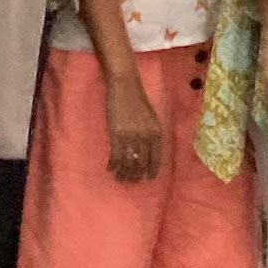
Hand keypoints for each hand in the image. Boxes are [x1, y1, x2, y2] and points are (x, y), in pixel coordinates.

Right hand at [101, 60, 166, 185]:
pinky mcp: (116, 135)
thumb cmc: (137, 99)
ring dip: (124, 173)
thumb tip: (146, 151)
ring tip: (120, 179)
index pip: (156, 158)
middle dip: (136, 175)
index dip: (151, 170)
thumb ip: (150, 133)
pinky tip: (110, 168)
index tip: (147, 179)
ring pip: (128, 162)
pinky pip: (116, 156)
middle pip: (141, 163)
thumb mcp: (150, 117)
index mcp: (156, 132)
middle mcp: (146, 137)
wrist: (124, 86)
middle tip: (130, 182)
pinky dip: (113, 164)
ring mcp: (131, 137)